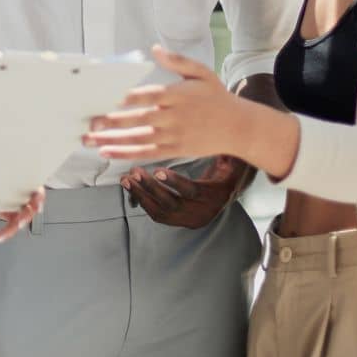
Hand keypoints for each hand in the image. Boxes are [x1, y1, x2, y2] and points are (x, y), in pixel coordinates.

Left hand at [84, 46, 297, 174]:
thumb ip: (177, 61)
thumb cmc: (216, 97)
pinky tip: (107, 153)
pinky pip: (146, 153)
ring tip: (89, 140)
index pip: (147, 95)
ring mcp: (173, 135)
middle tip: (88, 123)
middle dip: (111, 122)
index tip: (104, 98)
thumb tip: (154, 49)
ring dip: (112, 140)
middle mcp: (173, 116)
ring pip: (138, 139)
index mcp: (177, 95)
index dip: (126, 98)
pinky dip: (125, 154)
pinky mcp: (174, 150)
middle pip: (138, 119)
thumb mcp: (202, 72)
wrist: (238, 127)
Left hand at [121, 156, 253, 228]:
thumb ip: (222, 151)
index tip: (158, 171)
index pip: (193, 192)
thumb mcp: (229, 160)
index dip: (175, 182)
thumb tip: (216, 135)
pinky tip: (131, 188)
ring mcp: (189, 219)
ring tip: (127, 180)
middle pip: (172, 204)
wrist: (227, 191)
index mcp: (216, 196)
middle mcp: (202, 212)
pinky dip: (142, 201)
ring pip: (161, 212)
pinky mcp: (178, 221)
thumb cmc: (225, 171)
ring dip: (141, 195)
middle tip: (135, 172)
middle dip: (150, 188)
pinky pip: (157, 215)